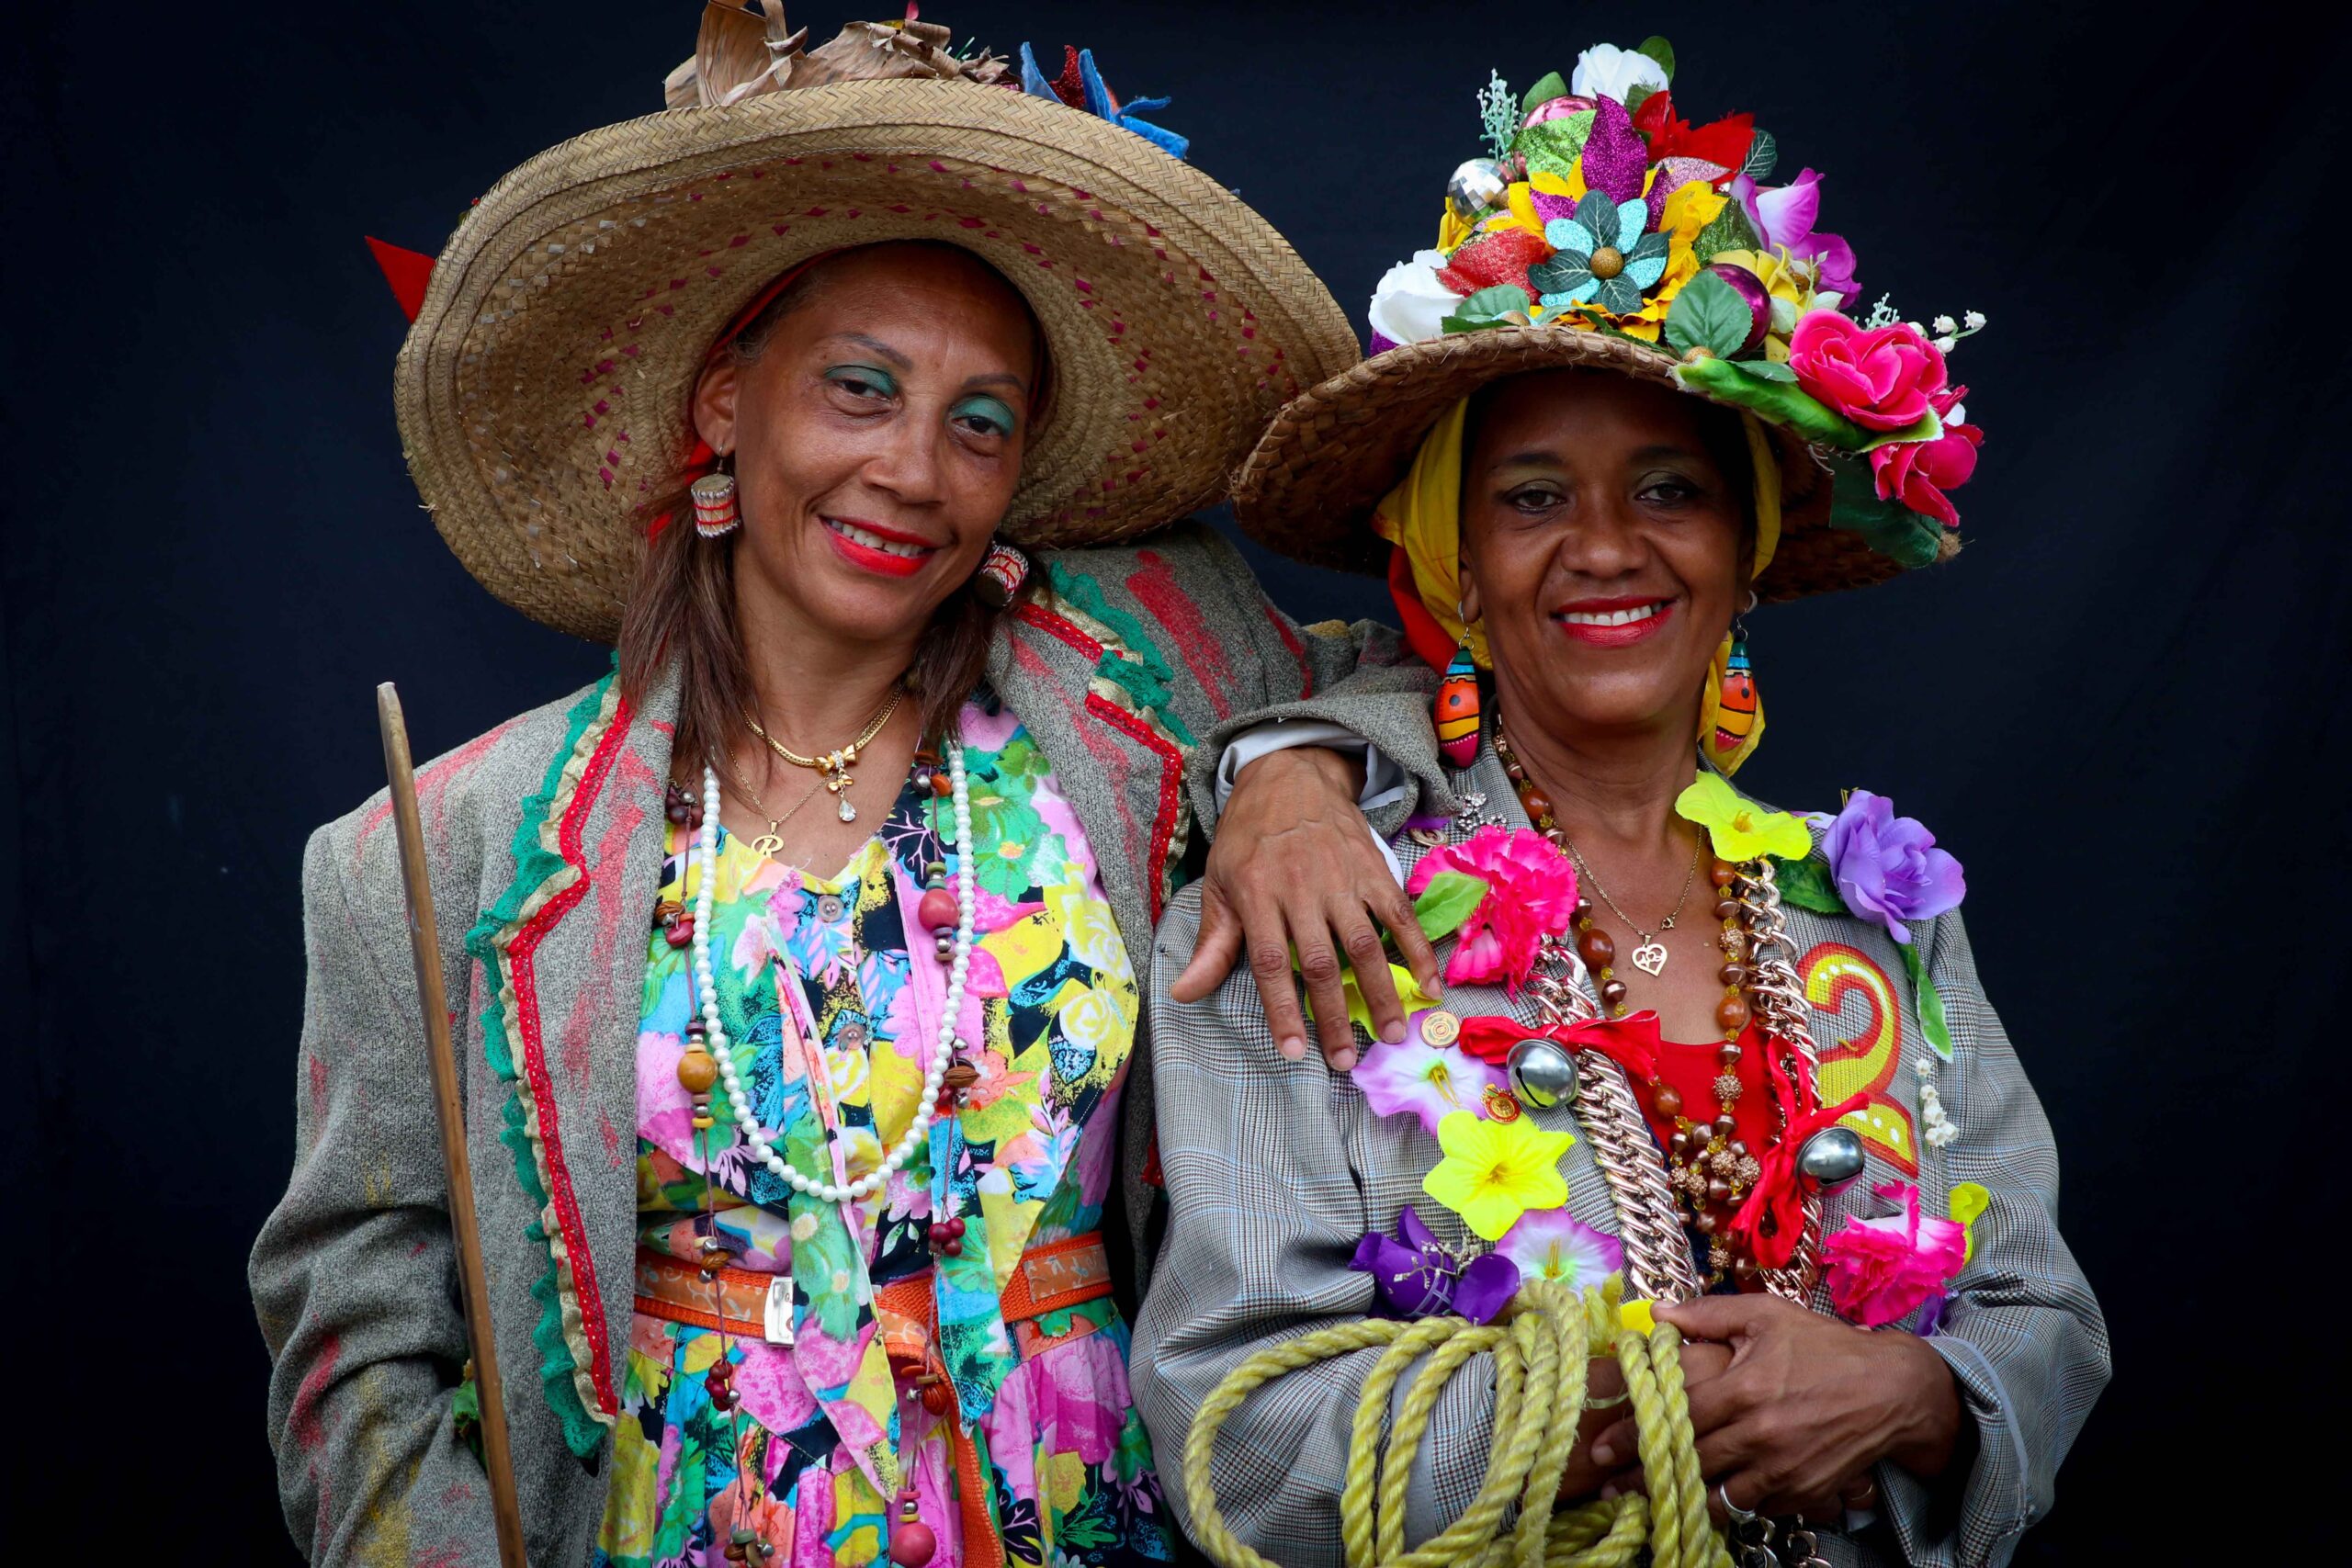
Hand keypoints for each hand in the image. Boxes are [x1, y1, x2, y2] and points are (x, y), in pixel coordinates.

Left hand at [1171, 747, 1440, 1067]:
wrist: (1290, 775)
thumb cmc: (1249, 838)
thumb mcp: (1220, 885)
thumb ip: (1211, 944)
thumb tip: (1182, 994)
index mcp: (1257, 895)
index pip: (1270, 963)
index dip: (1282, 1010)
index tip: (1293, 1051)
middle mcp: (1300, 888)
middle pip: (1320, 962)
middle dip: (1334, 1016)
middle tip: (1346, 1060)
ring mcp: (1342, 878)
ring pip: (1364, 943)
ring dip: (1381, 993)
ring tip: (1394, 1034)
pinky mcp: (1373, 869)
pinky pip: (1399, 915)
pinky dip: (1418, 950)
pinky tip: (1430, 985)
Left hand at [1588, 1294, 1962, 1522]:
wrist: (1892, 1392)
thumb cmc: (1825, 1347)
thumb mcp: (1768, 1316)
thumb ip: (1709, 1315)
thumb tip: (1657, 1313)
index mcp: (1746, 1388)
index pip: (1676, 1416)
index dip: (1634, 1433)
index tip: (1602, 1448)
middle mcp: (1761, 1434)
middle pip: (1689, 1462)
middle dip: (1644, 1475)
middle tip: (1608, 1484)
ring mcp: (1783, 1469)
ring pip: (1717, 1496)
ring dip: (1681, 1498)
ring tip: (1645, 1501)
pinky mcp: (1801, 1493)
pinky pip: (1752, 1506)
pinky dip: (1726, 1504)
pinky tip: (1700, 1501)